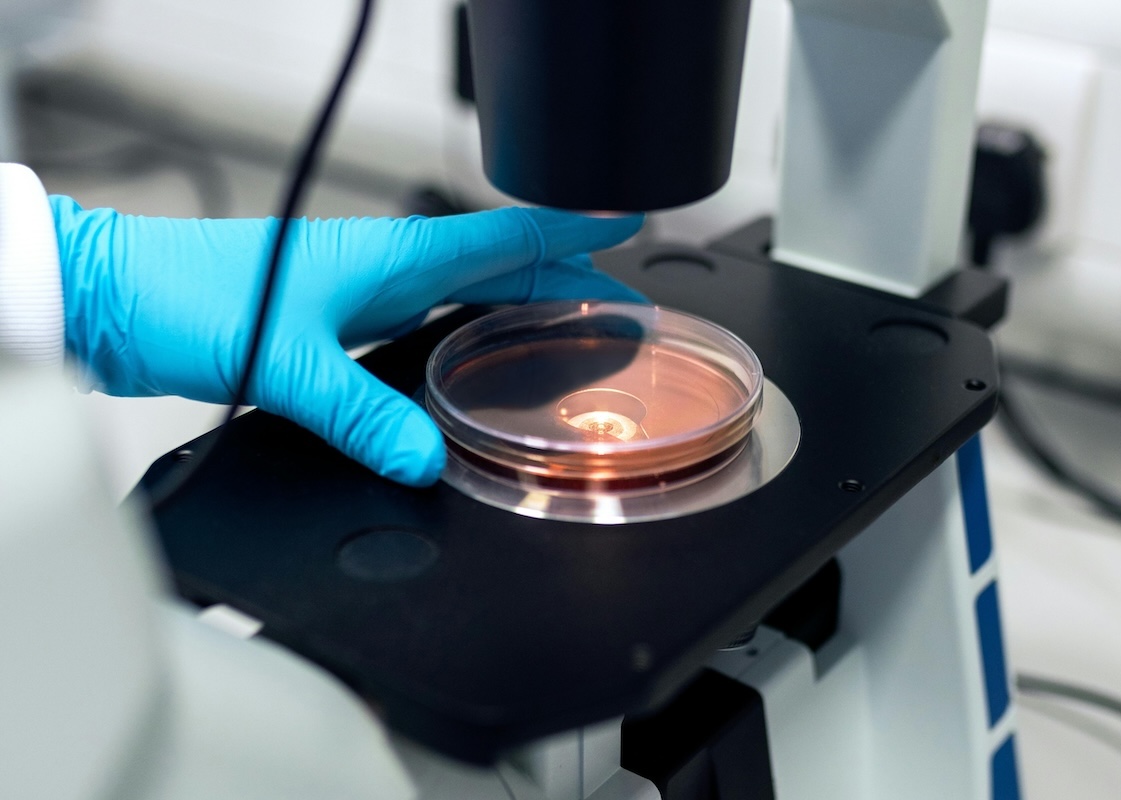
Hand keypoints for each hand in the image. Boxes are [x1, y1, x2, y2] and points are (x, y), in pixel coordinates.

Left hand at [50, 199, 644, 485]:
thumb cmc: (182, 296)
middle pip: (499, 266)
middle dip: (565, 278)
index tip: (623, 223)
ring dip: (521, 307)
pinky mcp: (338, 325)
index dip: (569, 230)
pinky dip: (468, 338)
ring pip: (466, 295)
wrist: (112, 302)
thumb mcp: (283, 359)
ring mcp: (362, 295)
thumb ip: (357, 414)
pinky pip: (427, 325)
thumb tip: (424, 462)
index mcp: (389, 257)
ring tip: (569, 331)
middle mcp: (384, 270)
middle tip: (620, 302)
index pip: (501, 235)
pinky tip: (475, 366)